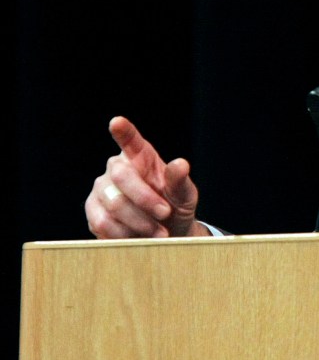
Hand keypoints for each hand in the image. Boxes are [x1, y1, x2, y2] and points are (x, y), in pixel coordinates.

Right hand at [85, 116, 206, 238]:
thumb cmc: (175, 207)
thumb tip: (180, 164)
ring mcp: (101, 190)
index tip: (117, 122)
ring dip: (139, 222)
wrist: (165, 234)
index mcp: (141, 157)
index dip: (124, 131)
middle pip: (122, 176)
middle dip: (145, 198)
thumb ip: (180, 181)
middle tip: (166, 213)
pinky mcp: (92, 212)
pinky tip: (139, 237)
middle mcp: (116, 168)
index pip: (131, 140)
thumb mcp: (185, 195)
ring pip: (113, 203)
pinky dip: (125, 234)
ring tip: (160, 233)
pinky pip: (103, 223)